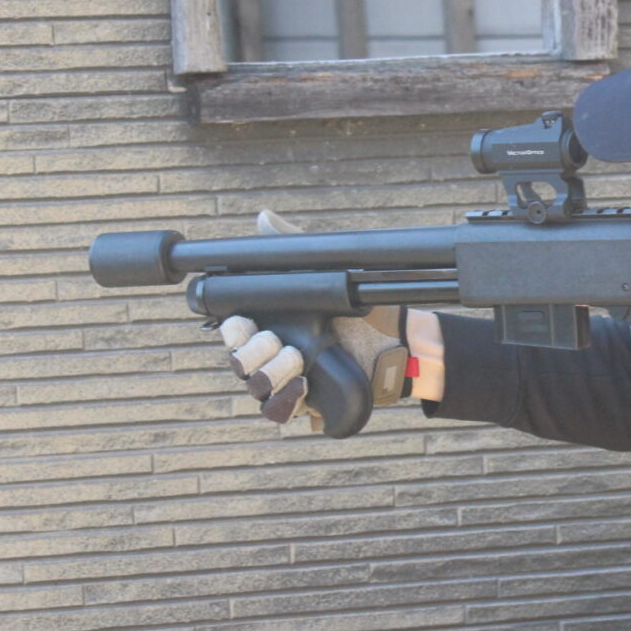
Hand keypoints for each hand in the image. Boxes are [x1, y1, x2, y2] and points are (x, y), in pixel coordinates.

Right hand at [214, 210, 412, 424]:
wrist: (398, 340)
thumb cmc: (361, 309)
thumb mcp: (326, 274)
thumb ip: (291, 248)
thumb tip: (264, 218)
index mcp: (268, 326)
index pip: (232, 333)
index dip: (232, 330)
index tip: (243, 321)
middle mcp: (271, 357)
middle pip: (239, 364)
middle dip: (250, 352)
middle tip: (274, 340)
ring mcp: (287, 383)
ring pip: (257, 389)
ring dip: (271, 374)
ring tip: (295, 358)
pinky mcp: (306, 404)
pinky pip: (279, 412)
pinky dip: (287, 400)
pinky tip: (302, 384)